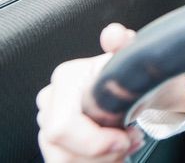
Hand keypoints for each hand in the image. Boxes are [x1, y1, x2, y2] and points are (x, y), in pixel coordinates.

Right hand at [36, 23, 143, 161]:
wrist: (136, 93)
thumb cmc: (131, 77)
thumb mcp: (133, 59)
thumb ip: (124, 44)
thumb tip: (114, 34)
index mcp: (65, 79)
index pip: (62, 127)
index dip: (95, 142)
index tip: (125, 139)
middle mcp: (49, 103)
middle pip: (61, 150)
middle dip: (102, 154)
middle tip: (129, 140)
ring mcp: (48, 126)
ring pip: (64, 161)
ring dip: (102, 161)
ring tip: (126, 144)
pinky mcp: (56, 145)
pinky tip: (116, 153)